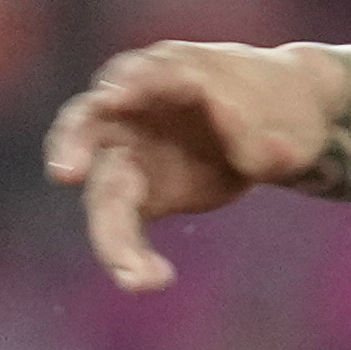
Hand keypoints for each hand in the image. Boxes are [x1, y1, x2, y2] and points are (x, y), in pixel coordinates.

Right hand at [40, 38, 350, 289]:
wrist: (273, 131)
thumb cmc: (275, 112)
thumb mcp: (285, 121)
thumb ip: (265, 140)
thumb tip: (274, 157)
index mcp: (172, 70)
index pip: (143, 72)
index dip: (128, 82)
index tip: (113, 95)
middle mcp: (133, 110)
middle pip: (87, 123)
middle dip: (72, 144)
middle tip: (66, 171)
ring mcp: (127, 153)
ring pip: (101, 190)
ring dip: (111, 233)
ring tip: (137, 276)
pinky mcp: (133, 195)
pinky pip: (120, 227)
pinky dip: (130, 256)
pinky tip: (154, 279)